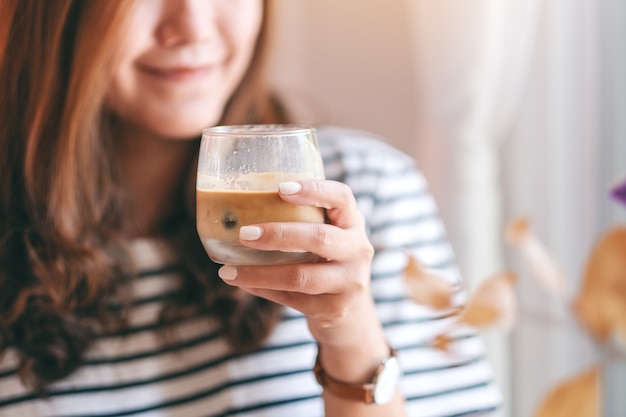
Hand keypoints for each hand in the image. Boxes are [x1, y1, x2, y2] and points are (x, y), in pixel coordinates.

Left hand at [216, 179, 378, 346]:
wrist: (351, 312)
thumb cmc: (326, 260)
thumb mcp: (326, 234)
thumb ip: (301, 218)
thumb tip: (240, 204)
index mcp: (353, 222)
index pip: (341, 198)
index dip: (314, 190)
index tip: (281, 188)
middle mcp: (358, 250)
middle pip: (319, 238)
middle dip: (279, 235)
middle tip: (244, 234)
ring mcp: (349, 283)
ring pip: (301, 276)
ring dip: (260, 273)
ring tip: (228, 271)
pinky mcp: (334, 310)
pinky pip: (292, 299)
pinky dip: (263, 290)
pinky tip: (242, 283)